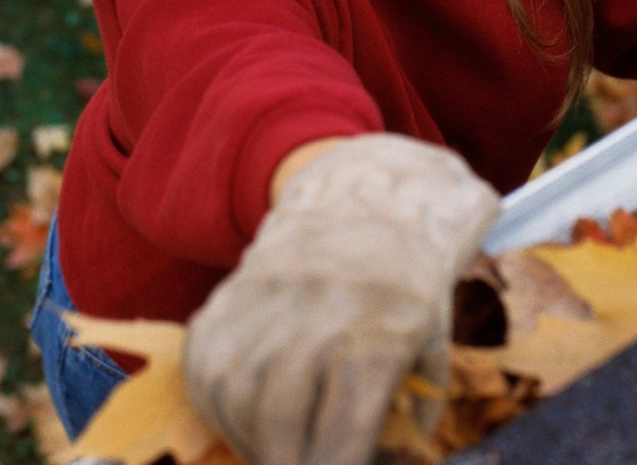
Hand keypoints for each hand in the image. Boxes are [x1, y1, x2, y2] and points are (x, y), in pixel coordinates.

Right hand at [183, 135, 499, 464]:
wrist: (363, 199)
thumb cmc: (408, 285)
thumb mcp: (433, 345)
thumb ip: (414, 414)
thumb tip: (387, 461)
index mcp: (378, 329)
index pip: (344, 427)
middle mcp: (313, 310)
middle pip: (279, 416)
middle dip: (285, 463)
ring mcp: (261, 300)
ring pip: (233, 396)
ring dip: (250, 442)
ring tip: (276, 452)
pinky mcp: (225, 300)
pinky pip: (203, 372)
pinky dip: (219, 412)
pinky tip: (246, 425)